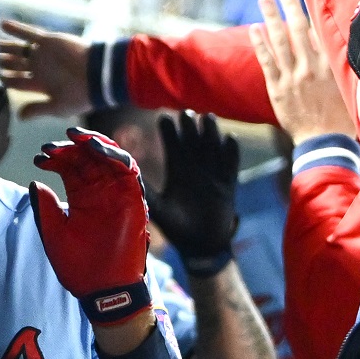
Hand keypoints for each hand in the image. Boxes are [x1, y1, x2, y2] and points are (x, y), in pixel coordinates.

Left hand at [0, 19, 90, 118]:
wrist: (98, 74)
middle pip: (17, 65)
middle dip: (5, 63)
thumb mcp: (57, 106)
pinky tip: (2, 25)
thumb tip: (20, 117)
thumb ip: (38, 109)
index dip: (7, 81)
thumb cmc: (80, 94)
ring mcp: (43, 54)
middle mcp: (40, 68)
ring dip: (7, 46)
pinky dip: (15, 29)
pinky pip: (29, 33)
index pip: (18, 82)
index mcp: (41, 84)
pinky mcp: (48, 41)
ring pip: (20, 49)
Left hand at [30, 129, 152, 338]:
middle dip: (70, 147)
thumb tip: (34, 183)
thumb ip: (45, 208)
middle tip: (52, 146)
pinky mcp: (133, 199)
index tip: (40, 158)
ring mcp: (116, 194)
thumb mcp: (54, 233)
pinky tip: (96, 149)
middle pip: (87, 158)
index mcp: (80, 197)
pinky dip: (115, 155)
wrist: (103, 290)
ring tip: (75, 137)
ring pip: (108, 157)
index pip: (70, 167)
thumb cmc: (78, 265)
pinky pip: (128, 170)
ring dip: (93, 143)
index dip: (56, 158)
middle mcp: (99, 191)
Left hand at [147, 112, 239, 275]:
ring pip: (212, 149)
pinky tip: (230, 139)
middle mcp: (195, 169)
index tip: (164, 117)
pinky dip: (231, 153)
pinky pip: (231, 166)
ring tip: (206, 118)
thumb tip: (128, 176)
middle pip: (193, 142)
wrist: (201, 246)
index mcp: (177, 172)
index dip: (169, 133)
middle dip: (189, 127)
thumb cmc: (176, 227)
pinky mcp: (228, 186)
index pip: (173, 147)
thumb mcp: (158, 207)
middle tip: (186, 112)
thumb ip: (146, 191)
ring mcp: (213, 176)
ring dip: (210, 134)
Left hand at [249, 0, 356, 141]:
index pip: (318, 30)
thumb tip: (335, 41)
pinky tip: (255, 28)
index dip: (308, 9)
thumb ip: (338, 63)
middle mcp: (310, 67)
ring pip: (279, 41)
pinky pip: (267, 61)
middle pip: (297, 29)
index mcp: (330, 65)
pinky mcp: (277, 88)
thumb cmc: (341, 115)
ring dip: (271, 17)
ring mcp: (292, 77)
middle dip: (289, 5)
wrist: (325, 141)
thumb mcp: (347, 85)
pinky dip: (260, 43)